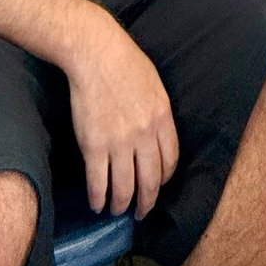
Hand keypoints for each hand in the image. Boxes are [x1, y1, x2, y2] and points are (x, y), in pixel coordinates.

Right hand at [68, 16, 178, 218]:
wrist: (97, 54)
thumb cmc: (127, 64)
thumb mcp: (156, 86)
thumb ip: (159, 113)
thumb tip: (157, 135)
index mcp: (163, 118)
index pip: (170, 160)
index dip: (165, 178)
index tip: (159, 185)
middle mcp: (144, 134)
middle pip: (151, 180)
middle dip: (147, 201)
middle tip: (142, 211)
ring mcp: (119, 142)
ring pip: (125, 187)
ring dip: (122, 205)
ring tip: (119, 211)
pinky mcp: (94, 146)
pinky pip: (99, 182)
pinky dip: (99, 198)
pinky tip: (97, 204)